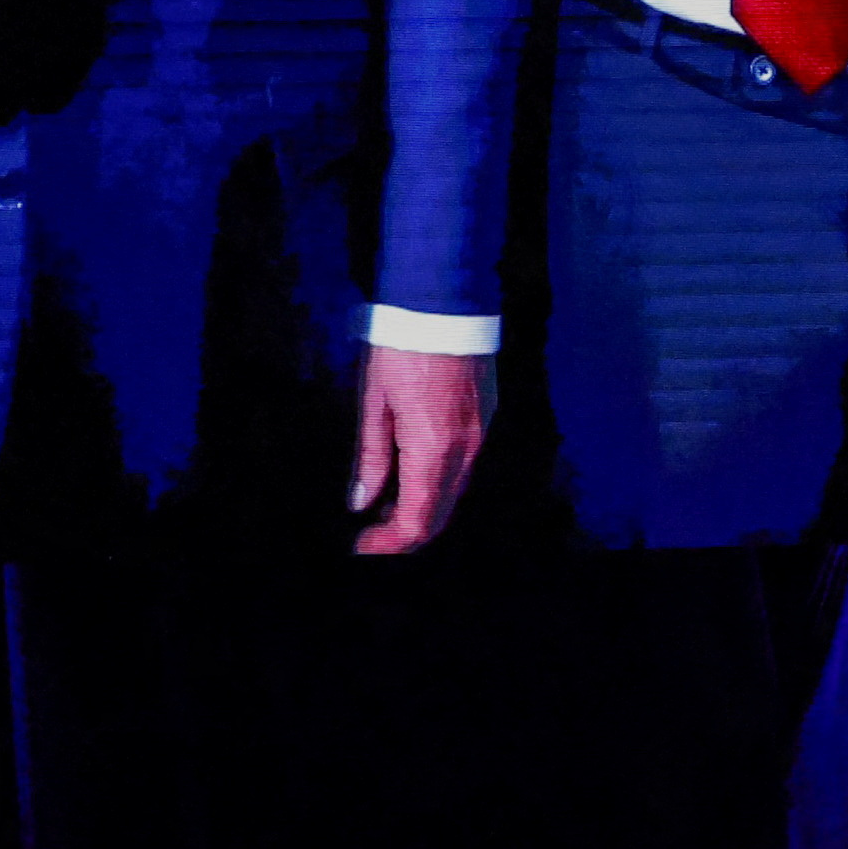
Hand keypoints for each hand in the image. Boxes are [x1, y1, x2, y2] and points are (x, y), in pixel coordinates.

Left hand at [351, 344, 486, 555]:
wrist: (444, 300)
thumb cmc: (403, 345)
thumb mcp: (374, 401)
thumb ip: (370, 456)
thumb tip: (361, 500)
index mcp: (432, 448)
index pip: (415, 521)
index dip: (387, 546)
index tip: (361, 548)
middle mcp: (465, 449)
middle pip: (440, 516)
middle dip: (404, 535)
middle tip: (371, 537)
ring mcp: (481, 434)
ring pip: (454, 493)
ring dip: (422, 510)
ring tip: (384, 507)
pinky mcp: (486, 419)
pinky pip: (464, 468)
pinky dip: (439, 484)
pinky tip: (412, 476)